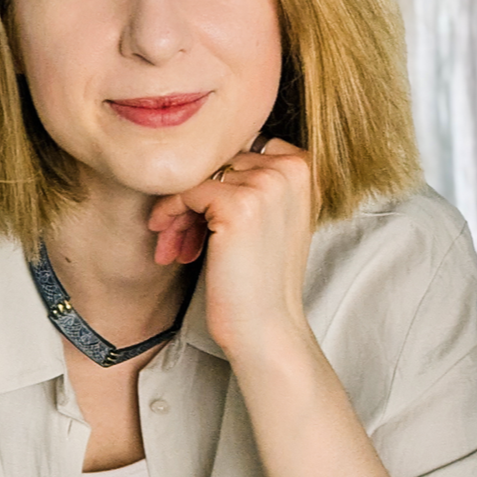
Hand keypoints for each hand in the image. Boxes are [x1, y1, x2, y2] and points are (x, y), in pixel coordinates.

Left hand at [148, 138, 316, 360]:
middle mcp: (293, 167)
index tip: (200, 216)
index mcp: (306, 165)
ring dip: (179, 211)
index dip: (216, 180)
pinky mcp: (239, 205)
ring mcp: (268, 184)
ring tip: (174, 245)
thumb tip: (197, 149)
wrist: (266, 328)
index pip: (242, 148)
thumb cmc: (260, 279)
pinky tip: (169, 245)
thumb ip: (251, 178)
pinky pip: (186, 192)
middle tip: (180, 237)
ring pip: (200, 176)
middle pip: (220, 160)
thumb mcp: (268, 216)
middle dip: (194, 199)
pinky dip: (171, 215)